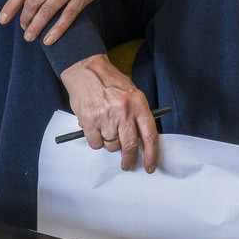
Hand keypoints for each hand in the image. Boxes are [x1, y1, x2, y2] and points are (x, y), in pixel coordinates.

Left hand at [0, 0, 138, 44]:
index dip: (11, 6)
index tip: (3, 19)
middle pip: (33, 3)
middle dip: (24, 18)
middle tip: (22, 27)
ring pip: (48, 11)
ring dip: (36, 26)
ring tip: (30, 36)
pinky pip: (70, 15)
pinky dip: (59, 29)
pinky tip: (50, 39)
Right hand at [60, 54, 159, 172]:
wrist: (88, 71)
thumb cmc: (111, 83)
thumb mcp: (133, 95)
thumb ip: (137, 115)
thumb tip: (140, 140)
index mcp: (138, 104)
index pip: (149, 135)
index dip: (151, 154)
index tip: (150, 166)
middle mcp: (123, 111)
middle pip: (129, 146)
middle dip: (129, 160)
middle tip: (127, 165)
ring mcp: (106, 117)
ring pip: (111, 146)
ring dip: (110, 145)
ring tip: (107, 130)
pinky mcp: (89, 121)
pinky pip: (95, 144)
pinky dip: (96, 141)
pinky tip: (95, 129)